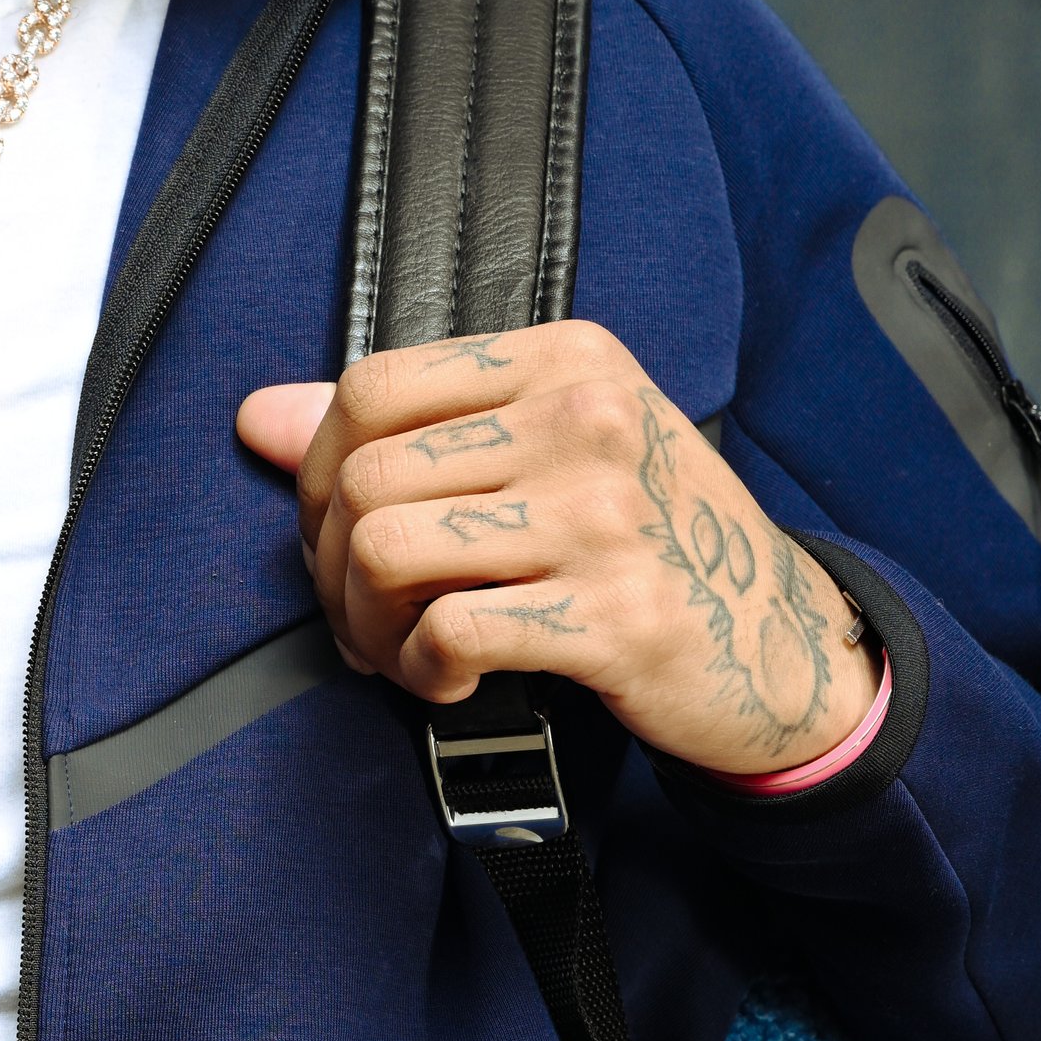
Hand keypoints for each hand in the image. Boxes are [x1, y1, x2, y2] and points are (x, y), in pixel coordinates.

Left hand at [235, 322, 876, 778]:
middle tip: (364, 617)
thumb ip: (408, 428)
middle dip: (331, 568)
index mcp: (566, 360)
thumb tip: (256, 416)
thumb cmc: (651, 539)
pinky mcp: (616, 616)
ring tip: (401, 653)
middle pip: (364, 477)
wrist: (784, 643)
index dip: (316, 472)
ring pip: (385, 551)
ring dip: (365, 626)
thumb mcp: (547, 451)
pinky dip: (422, 671)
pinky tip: (452, 681)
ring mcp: (605, 517)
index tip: (336, 532)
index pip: (370, 387)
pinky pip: (448, 631)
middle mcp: (586, 420)